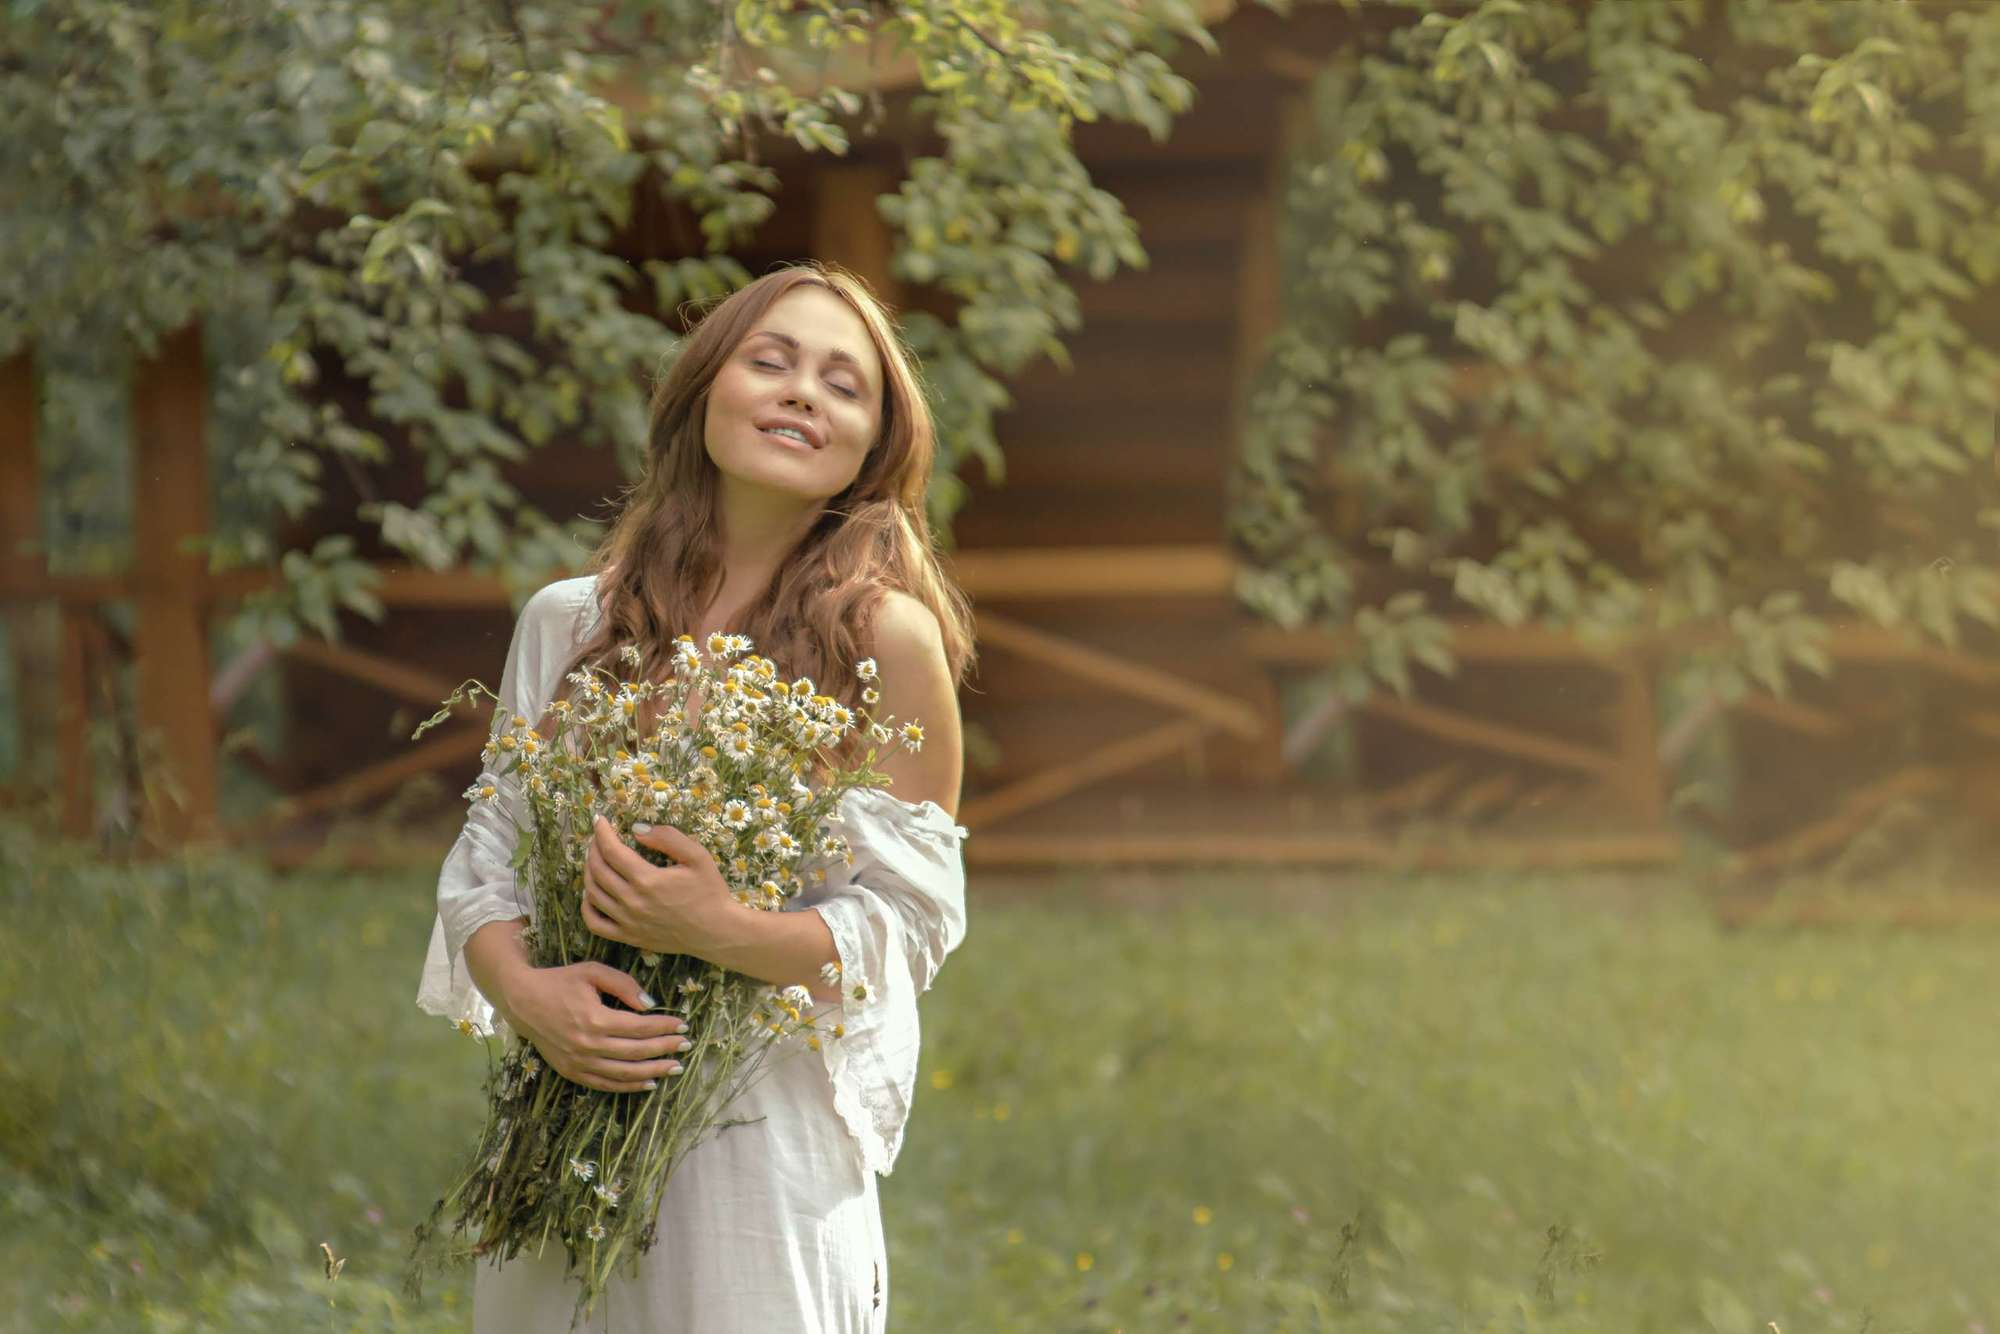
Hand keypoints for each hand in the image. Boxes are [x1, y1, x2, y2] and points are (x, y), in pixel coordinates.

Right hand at [505, 960, 690, 1093]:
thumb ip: (623, 984)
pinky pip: (605, 1084)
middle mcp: (588, 1044)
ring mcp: (578, 1062)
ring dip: (653, 1071)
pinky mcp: (571, 1072)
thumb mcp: (592, 972)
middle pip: (636, 1052)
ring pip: (624, 1073)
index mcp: (595, 1018)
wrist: (521, 1001)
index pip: (640, 1026)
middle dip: (665, 1048)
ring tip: (675, 1067)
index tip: (683, 1025)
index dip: (664, 1027)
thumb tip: (650, 1004)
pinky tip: (648, 1083)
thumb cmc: (560, 981)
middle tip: (686, 1045)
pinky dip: (628, 1086)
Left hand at [582, 815, 733, 957]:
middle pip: (598, 870)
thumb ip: (668, 838)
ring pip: (593, 894)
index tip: (601, 820)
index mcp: (647, 880)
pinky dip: (587, 906)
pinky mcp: (629, 937)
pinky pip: (595, 924)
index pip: (612, 850)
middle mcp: (632, 902)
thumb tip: (637, 829)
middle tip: (599, 837)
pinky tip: (592, 893)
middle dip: (594, 848)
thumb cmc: (710, 891)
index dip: (602, 832)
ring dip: (588, 872)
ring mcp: (628, 922)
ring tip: (595, 859)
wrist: (717, 931)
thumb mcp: (697, 856)